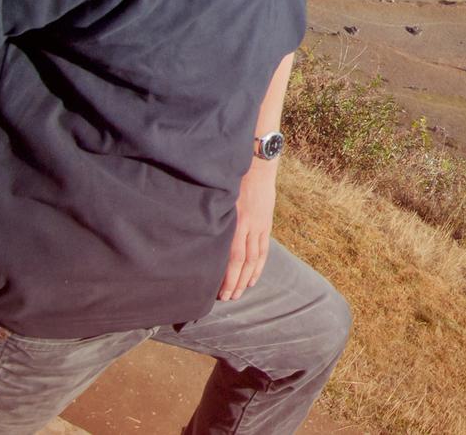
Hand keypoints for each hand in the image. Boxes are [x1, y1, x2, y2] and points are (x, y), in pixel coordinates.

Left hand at [219, 156, 277, 300]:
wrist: (257, 166)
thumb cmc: (234, 179)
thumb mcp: (219, 198)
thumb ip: (213, 217)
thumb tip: (199, 237)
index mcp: (235, 222)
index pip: (232, 257)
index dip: (227, 276)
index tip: (219, 291)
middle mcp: (249, 227)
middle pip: (244, 262)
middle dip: (236, 282)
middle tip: (228, 298)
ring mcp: (260, 226)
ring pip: (255, 258)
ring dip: (248, 278)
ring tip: (240, 292)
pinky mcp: (266, 224)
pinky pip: (263, 249)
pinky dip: (259, 266)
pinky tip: (254, 277)